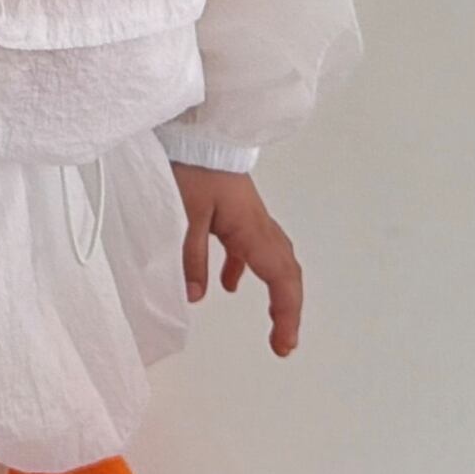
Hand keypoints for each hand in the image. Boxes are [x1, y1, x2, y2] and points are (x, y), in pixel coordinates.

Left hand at [173, 166, 302, 357]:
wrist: (193, 128)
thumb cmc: (191, 165)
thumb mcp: (185, 214)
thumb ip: (190, 256)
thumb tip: (196, 296)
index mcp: (251, 228)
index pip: (280, 278)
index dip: (287, 314)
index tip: (284, 345)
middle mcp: (258, 224)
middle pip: (287, 271)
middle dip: (290, 308)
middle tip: (284, 343)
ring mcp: (250, 216)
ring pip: (273, 259)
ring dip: (276, 290)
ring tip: (272, 321)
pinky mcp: (236, 209)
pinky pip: (251, 246)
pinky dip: (246, 269)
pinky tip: (227, 285)